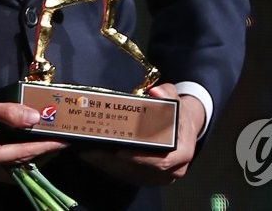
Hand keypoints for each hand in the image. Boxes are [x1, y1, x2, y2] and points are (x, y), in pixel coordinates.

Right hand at [0, 89, 65, 180]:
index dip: (42, 148)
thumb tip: (34, 118)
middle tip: (53, 145)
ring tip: (38, 144)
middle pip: (12, 168)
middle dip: (34, 158)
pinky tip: (11, 142)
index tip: (62, 143)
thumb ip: (5, 113)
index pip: (19, 155)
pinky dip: (5, 155)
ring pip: (1, 168)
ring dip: (20, 158)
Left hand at [79, 84, 204, 185]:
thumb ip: (167, 93)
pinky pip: (127, 176)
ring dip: (108, 166)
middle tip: (94, 151)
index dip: (141, 159)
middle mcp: (173, 170)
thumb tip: (155, 92)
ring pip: (131, 176)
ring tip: (88, 153)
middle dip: (116, 162)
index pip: (162, 162)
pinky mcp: (147, 179)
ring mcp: (159, 178)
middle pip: (140, 171)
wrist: (183, 128)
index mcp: (182, 153)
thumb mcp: (175, 100)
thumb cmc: (178, 114)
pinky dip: (109, 167)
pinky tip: (93, 157)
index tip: (121, 152)